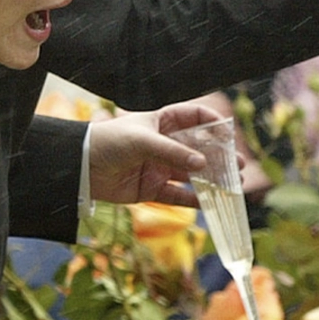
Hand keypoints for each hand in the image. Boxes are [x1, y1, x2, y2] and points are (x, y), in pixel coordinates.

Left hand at [88, 98, 229, 206]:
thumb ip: (173, 152)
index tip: (229, 134)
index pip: (193, 117)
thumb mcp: (143, 140)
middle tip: (238, 166)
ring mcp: (158, 167)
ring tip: (232, 186)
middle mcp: (162, 144)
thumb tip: (203, 164)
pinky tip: (210, 203)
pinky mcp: (150, 189)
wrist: (80, 166)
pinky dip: (193, 200)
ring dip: (211, 180)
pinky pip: (177, 196)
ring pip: (191, 174)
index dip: (212, 123)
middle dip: (219, 157)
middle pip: (198, 149)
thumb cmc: (109, 142)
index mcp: (160, 122)